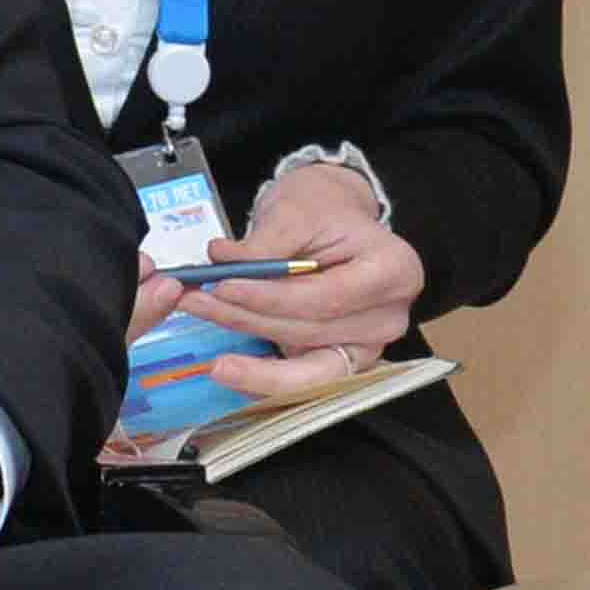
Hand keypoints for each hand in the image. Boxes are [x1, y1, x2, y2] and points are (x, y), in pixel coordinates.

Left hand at [135, 160, 420, 420]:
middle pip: (311, 331)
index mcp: (393, 272)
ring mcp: (367, 345)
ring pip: (303, 365)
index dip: (272, 298)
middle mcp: (388, 317)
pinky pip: (300, 379)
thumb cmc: (325, 211)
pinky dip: (261, 374)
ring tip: (202, 322)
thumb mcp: (297, 210)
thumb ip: (265, 242)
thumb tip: (223, 261)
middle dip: (247, 319)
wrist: (334, 221)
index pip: (325, 297)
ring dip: (247, 350)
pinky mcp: (339, 361)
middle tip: (196, 300)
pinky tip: (226, 365)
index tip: (224, 286)